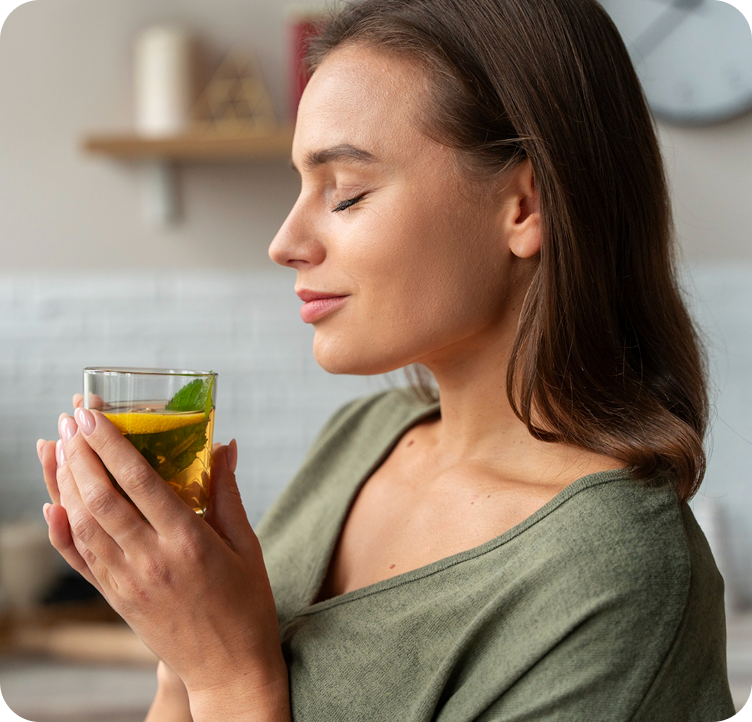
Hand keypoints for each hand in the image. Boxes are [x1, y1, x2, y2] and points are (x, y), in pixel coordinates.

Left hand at [39, 407, 288, 718]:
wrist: (230, 670)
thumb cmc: (246, 604)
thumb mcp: (247, 544)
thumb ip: (227, 493)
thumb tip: (224, 446)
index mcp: (188, 541)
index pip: (139, 482)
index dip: (111, 444)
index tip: (93, 414)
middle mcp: (151, 559)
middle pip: (102, 498)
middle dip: (80, 453)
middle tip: (68, 419)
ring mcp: (128, 582)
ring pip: (83, 525)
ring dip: (64, 483)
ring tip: (56, 447)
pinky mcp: (116, 600)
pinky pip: (80, 562)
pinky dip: (60, 532)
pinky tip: (51, 505)